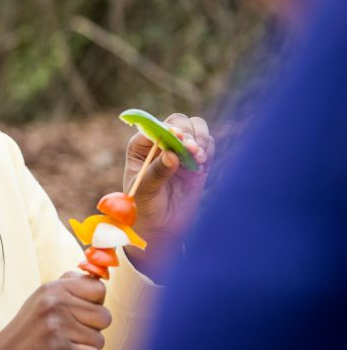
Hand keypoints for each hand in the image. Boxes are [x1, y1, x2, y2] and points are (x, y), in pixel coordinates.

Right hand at [0, 273, 110, 349]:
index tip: (79, 314)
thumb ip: (68, 287)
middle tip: (68, 335)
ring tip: (62, 346)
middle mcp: (56, 303)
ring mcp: (57, 326)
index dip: (95, 304)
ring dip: (86, 348)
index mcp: (53, 288)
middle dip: (92, 330)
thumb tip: (98, 277)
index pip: (99, 289)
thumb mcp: (42, 299)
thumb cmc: (28, 332)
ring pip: (100, 340)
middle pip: (104, 316)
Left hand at [124, 113, 213, 276]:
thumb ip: (157, 172)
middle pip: (178, 122)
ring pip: (196, 129)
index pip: (156, 127)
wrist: (160, 227)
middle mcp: (161, 143)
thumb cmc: (144, 208)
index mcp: (141, 146)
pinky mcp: (197, 161)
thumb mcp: (146, 191)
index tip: (180, 140)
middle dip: (188, 133)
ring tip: (199, 158)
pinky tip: (202, 165)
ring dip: (201, 139)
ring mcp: (180, 151)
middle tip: (193, 150)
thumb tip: (171, 154)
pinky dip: (208, 150)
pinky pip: (207, 145)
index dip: (169, 130)